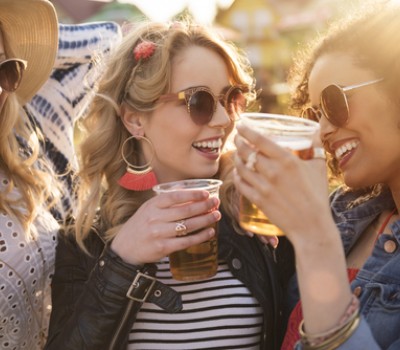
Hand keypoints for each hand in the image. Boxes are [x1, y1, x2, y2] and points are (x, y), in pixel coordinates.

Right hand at [111, 189, 220, 264]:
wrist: (124, 248)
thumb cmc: (140, 225)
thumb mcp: (148, 208)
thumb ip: (165, 200)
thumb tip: (186, 189)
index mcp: (152, 205)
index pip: (175, 196)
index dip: (193, 194)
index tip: (206, 193)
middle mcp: (155, 218)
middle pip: (185, 210)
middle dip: (204, 206)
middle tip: (216, 203)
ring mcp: (159, 233)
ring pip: (188, 225)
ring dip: (205, 220)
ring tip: (216, 215)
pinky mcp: (163, 247)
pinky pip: (186, 241)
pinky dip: (200, 236)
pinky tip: (209, 232)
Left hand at [233, 122, 331, 246]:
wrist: (312, 226)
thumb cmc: (318, 196)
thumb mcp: (319, 167)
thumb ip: (316, 147)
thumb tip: (315, 132)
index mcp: (287, 160)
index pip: (260, 140)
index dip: (246, 130)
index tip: (241, 125)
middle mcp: (272, 171)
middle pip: (246, 151)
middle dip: (238, 142)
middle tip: (237, 139)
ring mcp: (263, 186)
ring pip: (240, 167)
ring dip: (236, 158)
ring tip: (237, 154)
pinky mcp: (258, 200)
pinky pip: (240, 184)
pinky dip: (236, 176)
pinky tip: (237, 173)